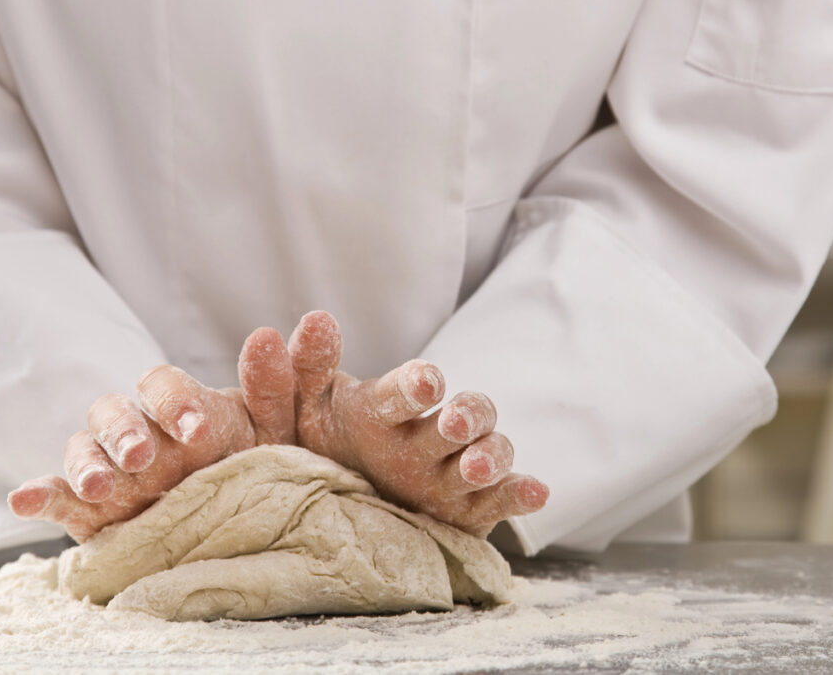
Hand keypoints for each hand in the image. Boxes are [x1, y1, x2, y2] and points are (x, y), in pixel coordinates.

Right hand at [8, 340, 293, 540]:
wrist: (252, 525)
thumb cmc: (262, 463)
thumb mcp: (283, 427)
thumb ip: (297, 377)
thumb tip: (321, 318)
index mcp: (184, 408)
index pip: (164, 386)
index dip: (174, 402)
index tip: (197, 431)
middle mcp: (144, 432)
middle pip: (116, 413)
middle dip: (127, 431)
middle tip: (147, 456)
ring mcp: (115, 469)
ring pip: (87, 449)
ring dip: (90, 462)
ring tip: (104, 485)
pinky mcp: (93, 512)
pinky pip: (61, 497)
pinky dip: (41, 495)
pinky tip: (24, 498)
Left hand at [240, 311, 548, 536]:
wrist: (329, 509)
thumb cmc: (318, 448)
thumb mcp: (298, 414)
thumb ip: (295, 374)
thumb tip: (301, 322)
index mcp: (390, 408)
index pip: (410, 389)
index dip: (417, 385)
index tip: (423, 383)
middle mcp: (431, 435)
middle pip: (465, 414)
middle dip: (465, 416)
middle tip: (453, 425)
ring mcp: (456, 471)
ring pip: (490, 452)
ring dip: (491, 454)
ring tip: (476, 466)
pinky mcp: (473, 509)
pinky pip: (502, 499)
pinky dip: (522, 493)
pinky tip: (537, 491)